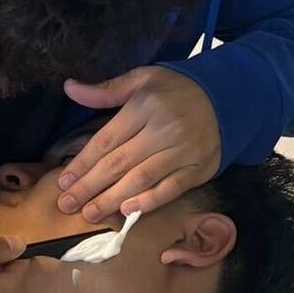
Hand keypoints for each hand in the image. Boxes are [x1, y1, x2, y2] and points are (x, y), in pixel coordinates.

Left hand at [57, 66, 220, 222]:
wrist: (229, 97)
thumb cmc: (178, 89)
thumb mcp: (143, 79)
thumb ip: (106, 90)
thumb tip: (70, 88)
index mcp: (145, 106)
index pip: (106, 140)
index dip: (83, 163)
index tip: (64, 181)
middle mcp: (163, 130)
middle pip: (119, 163)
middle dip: (90, 186)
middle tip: (67, 205)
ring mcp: (183, 152)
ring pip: (141, 179)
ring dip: (113, 199)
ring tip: (90, 213)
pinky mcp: (198, 169)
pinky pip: (170, 189)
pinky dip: (149, 202)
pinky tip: (128, 211)